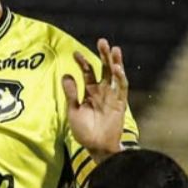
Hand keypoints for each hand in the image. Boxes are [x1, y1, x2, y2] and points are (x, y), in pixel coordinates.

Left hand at [63, 39, 128, 158]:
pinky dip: (121, 78)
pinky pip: (122, 88)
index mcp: (90, 92)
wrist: (96, 147)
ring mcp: (112, 96)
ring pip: (115, 75)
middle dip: (103, 55)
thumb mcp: (73, 112)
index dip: (83, 62)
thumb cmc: (84, 132)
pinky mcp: (120, 104)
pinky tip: (117, 68)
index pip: (88, 72)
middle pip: (104, 68)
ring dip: (115, 62)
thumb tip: (65, 75)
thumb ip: (71, 94)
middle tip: (102, 41)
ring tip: (114, 48)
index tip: (75, 54)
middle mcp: (102, 91)